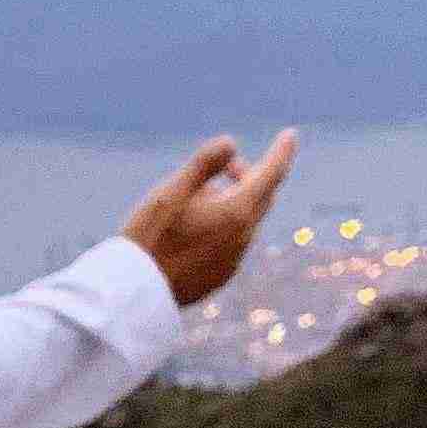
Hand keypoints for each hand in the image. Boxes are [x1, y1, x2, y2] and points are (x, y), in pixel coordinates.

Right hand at [119, 129, 300, 306]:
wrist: (136, 292)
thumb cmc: (150, 236)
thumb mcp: (171, 191)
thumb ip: (204, 164)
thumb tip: (231, 143)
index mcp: (236, 212)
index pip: (271, 174)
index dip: (282, 151)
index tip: (290, 135)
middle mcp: (242, 237)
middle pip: (262, 197)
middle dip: (252, 176)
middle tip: (228, 167)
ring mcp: (233, 260)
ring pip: (246, 222)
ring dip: (234, 203)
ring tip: (199, 199)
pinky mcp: (220, 276)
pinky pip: (233, 244)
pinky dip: (225, 227)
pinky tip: (195, 230)